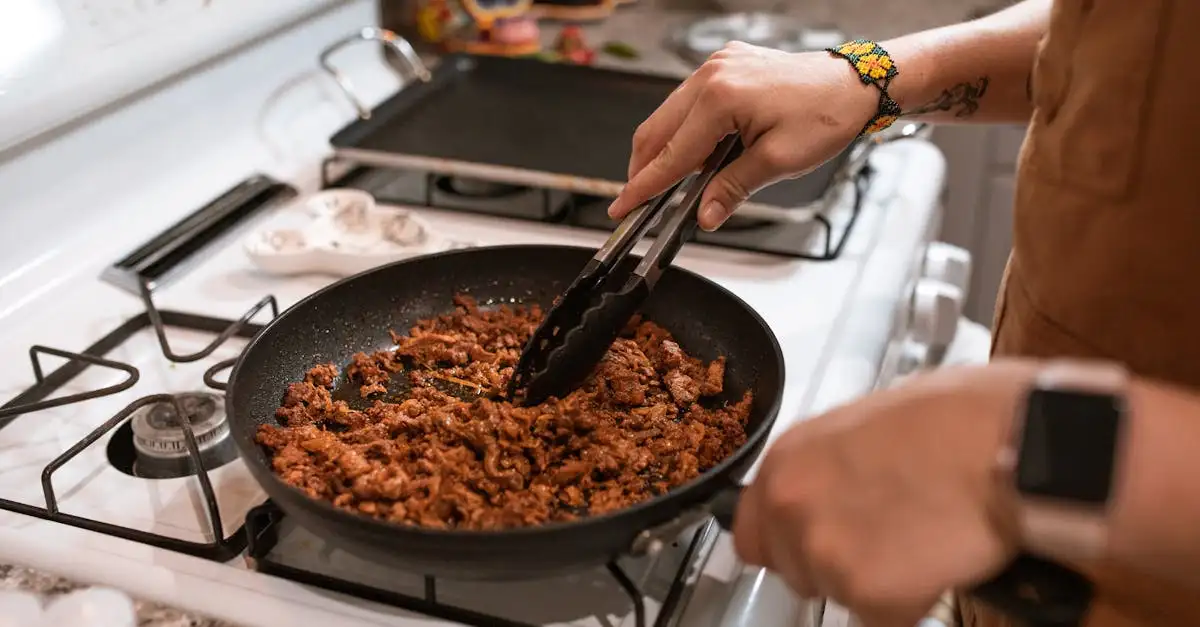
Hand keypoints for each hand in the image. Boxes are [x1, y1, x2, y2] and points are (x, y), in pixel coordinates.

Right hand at [607, 42, 876, 230]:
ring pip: (668, 114)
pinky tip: (694, 154)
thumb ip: (731, 189)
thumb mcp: (777, 162)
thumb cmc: (826, 114)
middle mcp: (712, 74)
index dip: (644, 186)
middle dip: (644, 169)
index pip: (670, 154)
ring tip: (669, 183)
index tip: (622, 207)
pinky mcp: (725, 65)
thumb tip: (703, 215)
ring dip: (664, 150)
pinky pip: (688, 101)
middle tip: (637, 201)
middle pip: (656, 130)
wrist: (855, 84)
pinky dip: (684, 130)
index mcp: (721, 97)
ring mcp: (717, 66)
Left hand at [733, 362, 1036, 626]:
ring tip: (923, 539)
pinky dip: (912, 602)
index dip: (788, 543)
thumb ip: (834, 465)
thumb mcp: (871, 423)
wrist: (1012, 441)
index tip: (814, 545)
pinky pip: (882, 618)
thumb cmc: (961, 419)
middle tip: (890, 537)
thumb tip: (839, 487)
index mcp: (789, 458)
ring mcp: (825, 551)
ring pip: (840, 594)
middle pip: (796, 570)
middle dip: (839, 563)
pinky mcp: (867, 591)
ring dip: (877, 582)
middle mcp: (792, 505)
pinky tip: (938, 560)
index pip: (751, 532)